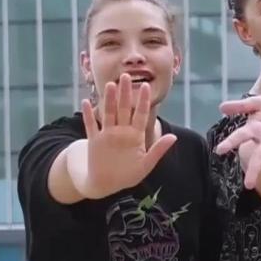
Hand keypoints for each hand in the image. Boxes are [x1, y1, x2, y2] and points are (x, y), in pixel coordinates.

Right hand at [80, 74, 176, 198]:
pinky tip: (86, 102)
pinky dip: (88, 114)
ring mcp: (107, 135)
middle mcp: (122, 132)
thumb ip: (159, 150)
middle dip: (126, 93)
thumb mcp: (146, 164)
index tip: (145, 86)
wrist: (106, 184)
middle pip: (124, 109)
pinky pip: (91, 125)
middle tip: (126, 76)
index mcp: (136, 136)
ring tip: (110, 84)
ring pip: (108, 113)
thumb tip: (174, 137)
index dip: (142, 101)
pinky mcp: (94, 141)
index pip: (141, 115)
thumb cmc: (128, 174)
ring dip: (109, 100)